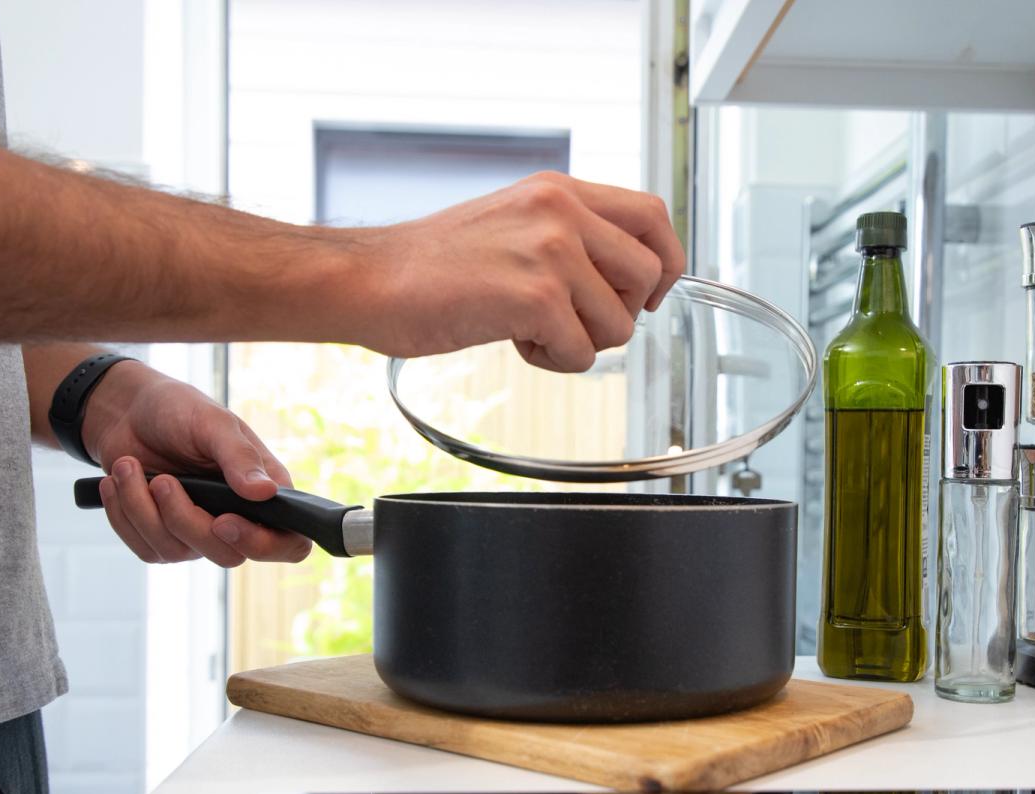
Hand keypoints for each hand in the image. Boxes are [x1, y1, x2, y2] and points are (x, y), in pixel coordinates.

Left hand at [82, 361, 313, 566]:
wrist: (126, 412)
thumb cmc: (178, 410)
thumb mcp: (212, 422)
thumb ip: (239, 457)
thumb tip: (266, 492)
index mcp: (265, 492)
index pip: (289, 542)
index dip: (263, 545)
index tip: (224, 521)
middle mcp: (238, 519)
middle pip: (227, 555)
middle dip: (186, 520)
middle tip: (164, 480)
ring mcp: (198, 533)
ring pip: (177, 550)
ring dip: (143, 508)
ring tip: (128, 466)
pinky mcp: (160, 537)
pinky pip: (145, 548)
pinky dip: (123, 514)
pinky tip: (116, 482)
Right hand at [352, 171, 685, 372]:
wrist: (370, 280)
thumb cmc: (432, 265)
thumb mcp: (513, 224)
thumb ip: (569, 236)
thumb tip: (625, 275)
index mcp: (559, 190)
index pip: (653, 215)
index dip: (664, 261)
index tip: (646, 293)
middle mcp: (561, 211)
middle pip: (648, 274)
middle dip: (618, 313)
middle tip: (573, 321)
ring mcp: (551, 251)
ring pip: (618, 323)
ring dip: (580, 342)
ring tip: (530, 329)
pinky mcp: (535, 296)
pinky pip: (583, 352)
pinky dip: (553, 361)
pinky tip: (514, 341)